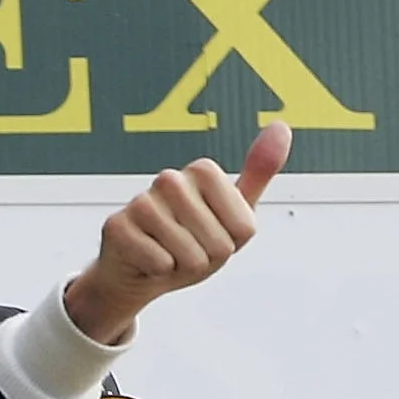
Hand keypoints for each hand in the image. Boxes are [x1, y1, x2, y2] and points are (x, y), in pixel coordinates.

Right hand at [61, 122, 288, 345]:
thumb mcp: (233, 214)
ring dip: (181, 267)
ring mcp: (141, 201)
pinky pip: (159, 262)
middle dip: (206, 260)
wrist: (138, 271)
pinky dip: (157, 271)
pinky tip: (145, 260)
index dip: (231, 244)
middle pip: (218, 244)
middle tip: (187, 251)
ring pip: (188, 254)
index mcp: (203, 171)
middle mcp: (171, 179)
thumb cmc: (189, 242)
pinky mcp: (117, 225)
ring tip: (167, 255)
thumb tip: (280, 126)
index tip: (211, 237)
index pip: (243, 228)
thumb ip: (258, 174)